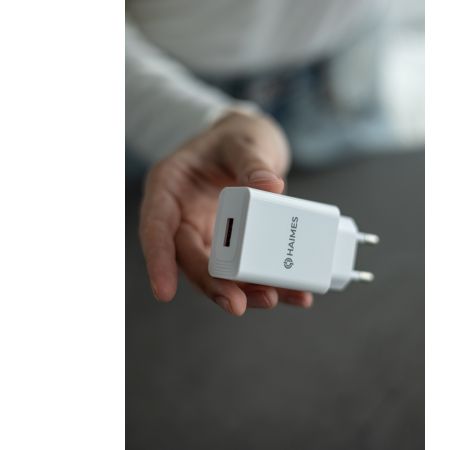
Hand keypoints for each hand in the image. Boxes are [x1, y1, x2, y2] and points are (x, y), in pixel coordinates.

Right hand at [139, 112, 313, 314]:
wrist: (249, 145)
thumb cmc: (235, 138)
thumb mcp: (242, 141)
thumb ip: (252, 162)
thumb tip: (272, 187)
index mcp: (169, 187)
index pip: (156, 228)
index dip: (158, 261)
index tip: (164, 291)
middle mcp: (183, 216)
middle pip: (191, 259)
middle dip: (215, 285)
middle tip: (240, 304)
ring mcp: (207, 232)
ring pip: (218, 272)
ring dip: (245, 290)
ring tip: (273, 299)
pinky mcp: (231, 243)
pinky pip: (244, 267)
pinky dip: (267, 280)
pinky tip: (292, 292)